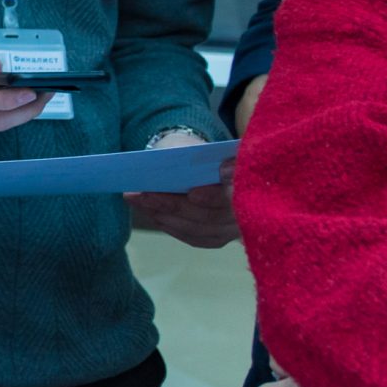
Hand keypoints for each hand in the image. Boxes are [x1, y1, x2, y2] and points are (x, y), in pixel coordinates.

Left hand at [124, 133, 238, 248]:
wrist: (213, 167)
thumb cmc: (203, 155)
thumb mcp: (198, 148)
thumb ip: (190, 156)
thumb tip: (167, 163)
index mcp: (249, 182)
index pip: (236, 194)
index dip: (215, 196)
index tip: (192, 193)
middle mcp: (249, 211)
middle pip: (210, 215)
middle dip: (174, 205)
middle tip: (144, 194)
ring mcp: (235, 228)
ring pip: (200, 229)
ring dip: (165, 216)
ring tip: (138, 201)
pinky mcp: (221, 238)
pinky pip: (195, 237)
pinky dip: (171, 226)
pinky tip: (152, 214)